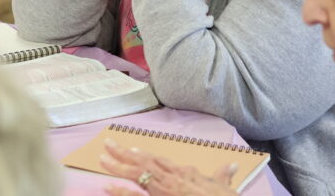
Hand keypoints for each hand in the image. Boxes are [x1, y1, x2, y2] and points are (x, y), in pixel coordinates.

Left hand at [100, 140, 236, 195]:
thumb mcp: (225, 187)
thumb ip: (224, 176)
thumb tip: (231, 166)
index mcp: (186, 173)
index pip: (160, 161)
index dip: (144, 155)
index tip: (131, 149)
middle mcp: (172, 177)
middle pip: (143, 162)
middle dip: (124, 153)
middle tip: (107, 144)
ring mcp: (163, 189)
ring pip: (136, 174)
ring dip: (117, 166)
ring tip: (102, 159)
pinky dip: (120, 190)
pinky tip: (107, 186)